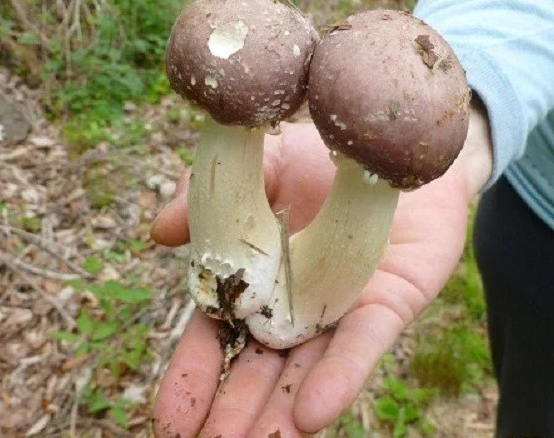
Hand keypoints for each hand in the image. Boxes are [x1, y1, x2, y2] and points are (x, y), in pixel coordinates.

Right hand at [151, 116, 489, 436]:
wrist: (394, 142)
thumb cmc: (325, 153)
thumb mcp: (258, 165)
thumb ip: (208, 197)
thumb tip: (159, 233)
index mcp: (261, 276)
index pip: (220, 334)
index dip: (195, 374)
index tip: (171, 418)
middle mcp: (299, 302)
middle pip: (261, 366)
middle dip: (234, 409)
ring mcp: (343, 307)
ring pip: (308, 370)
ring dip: (280, 413)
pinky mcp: (388, 303)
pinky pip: (361, 344)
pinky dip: (337, 378)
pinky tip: (313, 416)